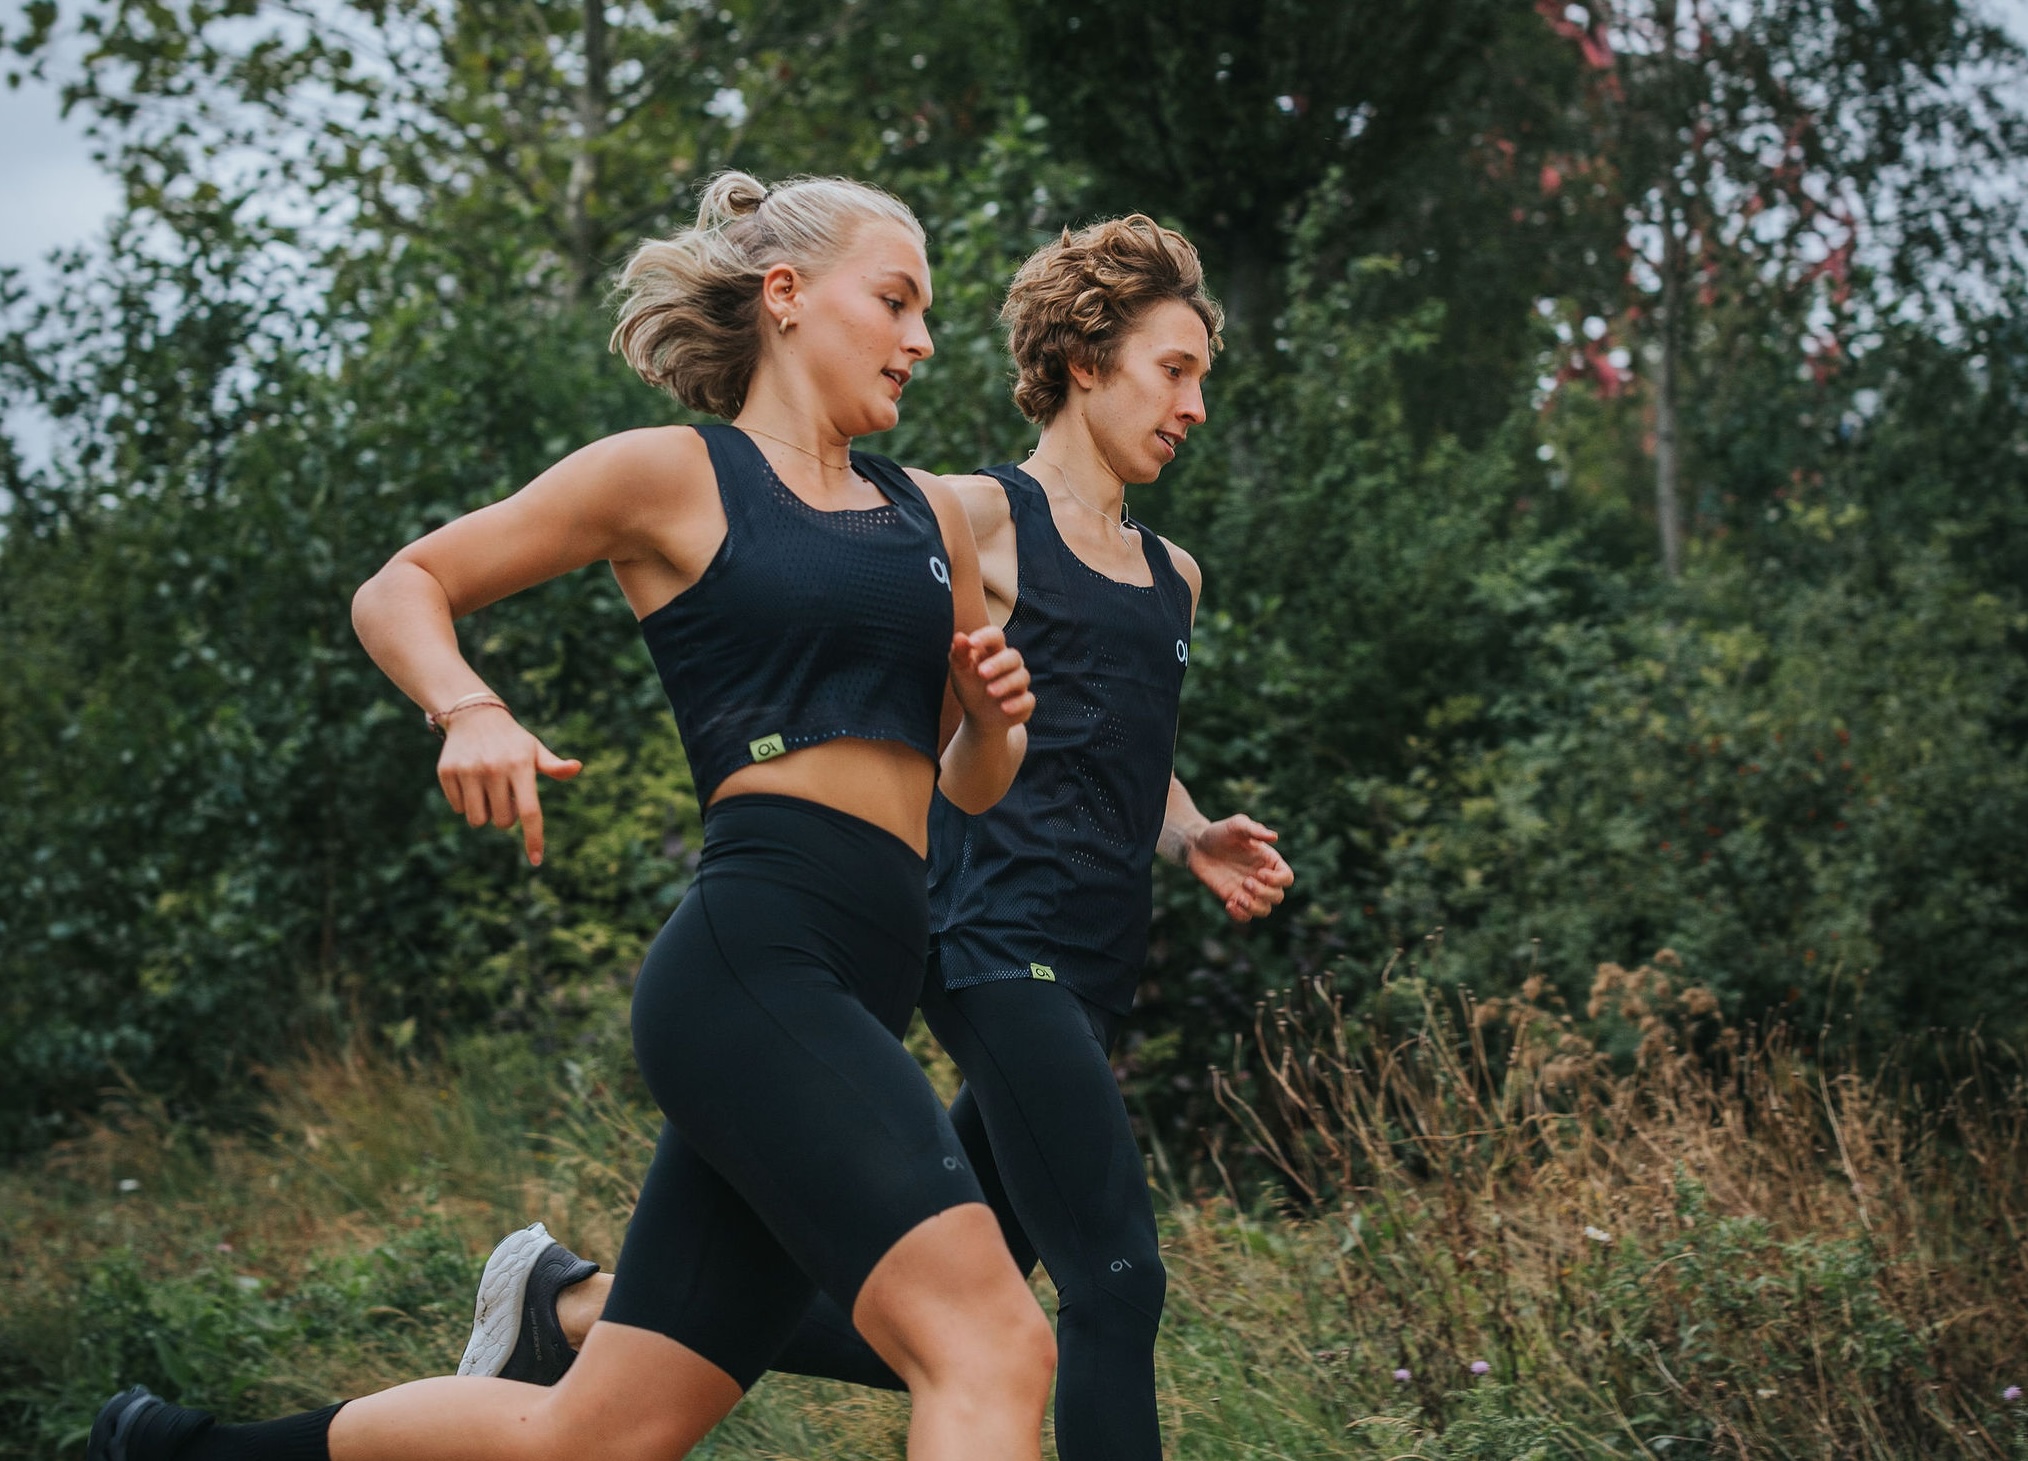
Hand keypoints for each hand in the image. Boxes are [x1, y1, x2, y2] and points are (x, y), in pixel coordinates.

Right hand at [435, 706, 582, 865]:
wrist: (474, 716)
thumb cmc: (512, 741)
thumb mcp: (534, 750)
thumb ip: (554, 766)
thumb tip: (576, 767)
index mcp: (520, 765)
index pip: (530, 811)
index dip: (533, 838)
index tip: (536, 860)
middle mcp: (494, 768)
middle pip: (502, 821)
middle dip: (506, 816)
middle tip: (505, 795)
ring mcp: (469, 770)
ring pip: (478, 820)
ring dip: (484, 813)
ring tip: (488, 792)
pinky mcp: (447, 772)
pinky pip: (458, 808)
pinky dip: (465, 803)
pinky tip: (470, 782)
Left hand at [948, 626, 1033, 732]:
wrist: (979, 716)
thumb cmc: (970, 686)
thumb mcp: (960, 671)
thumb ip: (958, 654)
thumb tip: (959, 637)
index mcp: (993, 651)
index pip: (996, 636)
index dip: (986, 637)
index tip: (971, 643)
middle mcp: (1010, 664)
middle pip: (1012, 656)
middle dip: (998, 663)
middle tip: (981, 673)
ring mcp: (1019, 683)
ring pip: (1021, 676)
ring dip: (1006, 683)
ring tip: (989, 692)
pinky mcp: (1025, 702)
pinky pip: (1027, 700)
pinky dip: (1017, 704)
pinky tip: (1004, 708)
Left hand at [1188, 815, 1293, 922]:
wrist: (1198, 846)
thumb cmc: (1220, 832)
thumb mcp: (1236, 825)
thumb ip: (1254, 830)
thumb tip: (1274, 837)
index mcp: (1269, 861)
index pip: (1287, 878)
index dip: (1278, 880)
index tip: (1260, 873)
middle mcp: (1262, 878)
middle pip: (1278, 897)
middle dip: (1264, 893)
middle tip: (1245, 881)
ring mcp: (1249, 891)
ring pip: (1264, 910)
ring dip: (1254, 907)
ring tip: (1238, 898)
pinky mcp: (1234, 899)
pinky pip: (1245, 916)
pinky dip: (1240, 915)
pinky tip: (1229, 904)